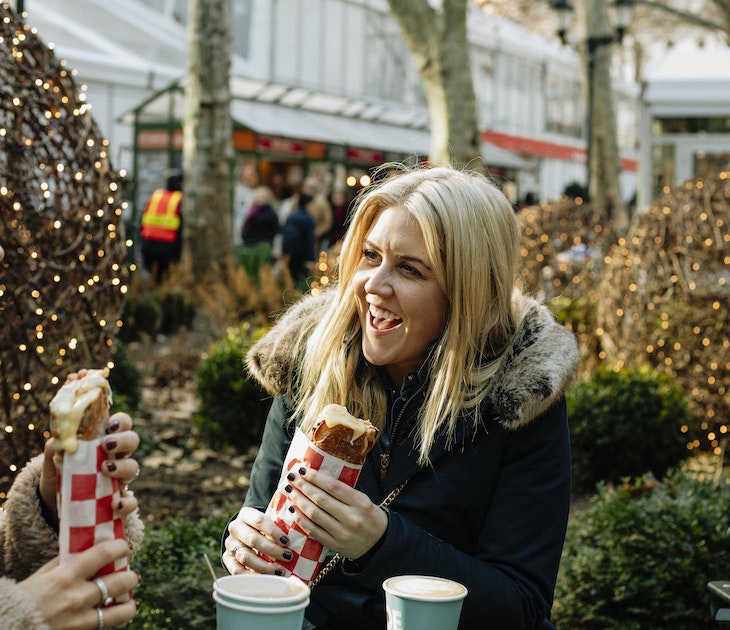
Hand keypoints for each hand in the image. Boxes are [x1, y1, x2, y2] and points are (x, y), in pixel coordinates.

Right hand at [17, 538, 139, 628]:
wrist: (7, 627)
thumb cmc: (23, 598)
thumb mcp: (42, 575)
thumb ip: (65, 562)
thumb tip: (85, 547)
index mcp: (66, 576)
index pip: (104, 554)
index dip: (121, 548)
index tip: (127, 548)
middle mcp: (76, 597)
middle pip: (119, 582)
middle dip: (131, 578)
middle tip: (133, 576)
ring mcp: (79, 620)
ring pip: (119, 612)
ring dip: (129, 605)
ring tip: (131, 601)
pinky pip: (103, 627)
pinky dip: (111, 621)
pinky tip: (114, 615)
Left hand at [39, 412, 140, 523]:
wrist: (51, 503)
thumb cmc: (57, 474)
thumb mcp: (52, 461)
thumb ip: (54, 449)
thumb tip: (58, 441)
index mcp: (103, 441)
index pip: (121, 424)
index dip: (121, 422)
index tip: (110, 426)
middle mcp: (116, 456)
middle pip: (132, 440)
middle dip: (124, 440)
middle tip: (107, 445)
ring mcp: (119, 478)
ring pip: (134, 467)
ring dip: (123, 467)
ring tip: (105, 469)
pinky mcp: (119, 500)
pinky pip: (132, 501)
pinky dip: (128, 503)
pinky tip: (116, 505)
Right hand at [223, 507, 291, 575]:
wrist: (246, 533)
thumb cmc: (265, 528)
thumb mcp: (270, 521)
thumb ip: (280, 525)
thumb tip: (302, 537)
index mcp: (246, 514)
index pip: (259, 520)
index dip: (273, 531)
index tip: (287, 542)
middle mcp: (235, 527)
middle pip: (252, 539)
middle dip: (272, 550)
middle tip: (288, 557)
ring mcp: (230, 544)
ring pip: (244, 556)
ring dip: (264, 566)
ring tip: (280, 571)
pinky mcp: (227, 559)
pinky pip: (236, 571)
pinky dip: (252, 576)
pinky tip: (266, 579)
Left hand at [282, 466, 387, 560]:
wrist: (379, 543)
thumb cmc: (368, 516)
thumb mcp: (363, 500)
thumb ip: (343, 492)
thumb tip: (316, 478)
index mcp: (360, 502)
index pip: (333, 487)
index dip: (315, 478)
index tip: (302, 470)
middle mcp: (351, 518)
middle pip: (321, 499)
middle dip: (303, 487)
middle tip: (291, 478)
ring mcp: (342, 533)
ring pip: (314, 514)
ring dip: (299, 501)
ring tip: (289, 491)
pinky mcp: (334, 545)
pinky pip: (313, 531)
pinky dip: (301, 520)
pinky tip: (293, 510)